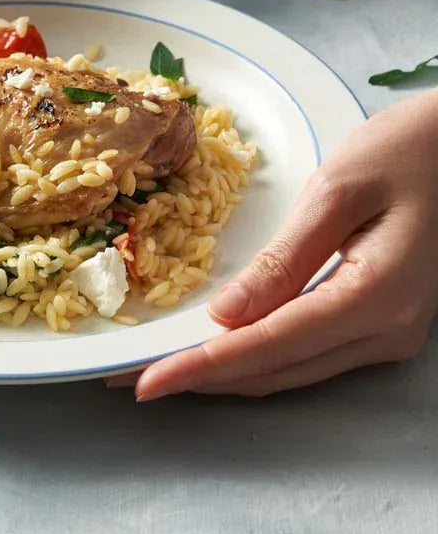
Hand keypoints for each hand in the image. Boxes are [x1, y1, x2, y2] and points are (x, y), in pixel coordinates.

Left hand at [117, 89, 437, 398]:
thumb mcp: (337, 191)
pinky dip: (258, 353)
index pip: (272, 345)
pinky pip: (310, 351)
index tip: (145, 381)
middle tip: (131, 378)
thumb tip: (226, 315)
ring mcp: (389, 333)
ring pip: (293, 369)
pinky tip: (217, 346)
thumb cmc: (403, 151)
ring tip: (162, 366)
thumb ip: (284, 257)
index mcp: (377, 296)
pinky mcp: (381, 322)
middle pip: (279, 370)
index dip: (204, 367)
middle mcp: (387, 331)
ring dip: (227, 372)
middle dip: (202, 378)